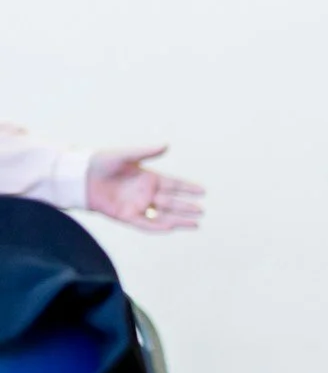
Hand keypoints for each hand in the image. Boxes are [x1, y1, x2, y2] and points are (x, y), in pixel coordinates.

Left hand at [85, 147, 202, 231]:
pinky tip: (172, 227)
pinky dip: (158, 226)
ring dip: (179, 220)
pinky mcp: (126, 216)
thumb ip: (146, 152)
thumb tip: (166, 145)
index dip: (188, 188)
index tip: (203, 191)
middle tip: (202, 210)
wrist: (79, 177)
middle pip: (172, 202)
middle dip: (187, 207)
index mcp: (149, 178)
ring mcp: (137, 205)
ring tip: (196, 223)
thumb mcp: (125, 155)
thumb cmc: (100, 162)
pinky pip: (145, 224)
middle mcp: (145, 193)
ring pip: (163, 215)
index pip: (174, 184)